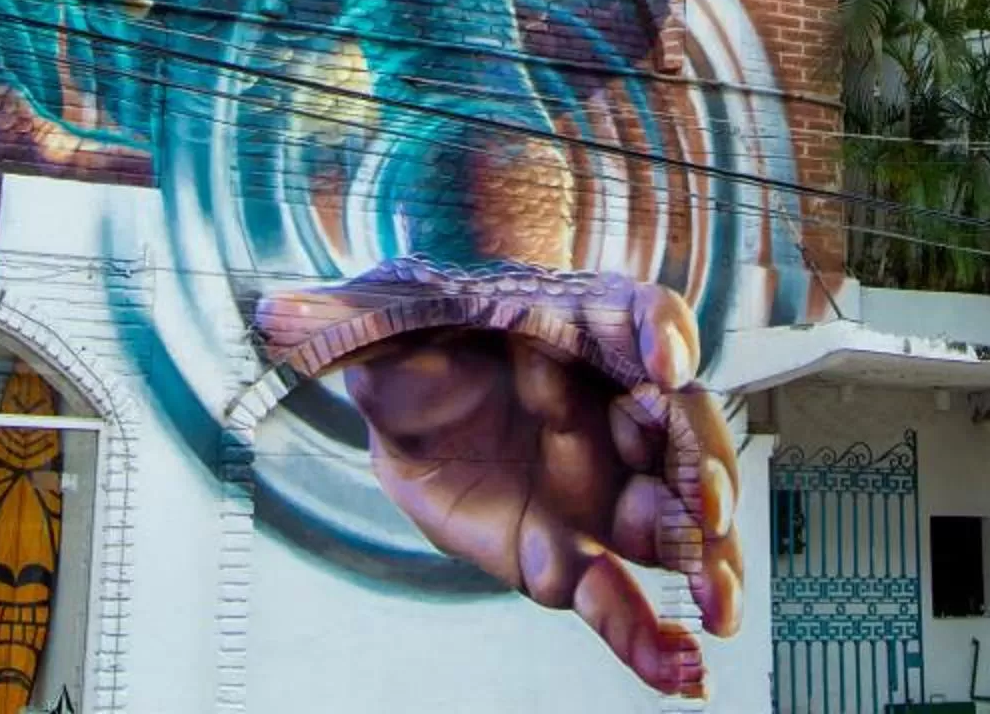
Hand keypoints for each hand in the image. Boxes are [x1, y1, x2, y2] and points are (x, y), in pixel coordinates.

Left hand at [258, 268, 739, 698]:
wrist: (414, 403)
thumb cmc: (421, 340)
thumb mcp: (379, 321)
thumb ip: (339, 321)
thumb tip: (272, 314)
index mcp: (578, 324)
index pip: (635, 314)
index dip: (659, 332)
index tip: (663, 355)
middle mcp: (614, 402)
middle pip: (677, 427)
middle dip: (698, 464)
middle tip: (706, 501)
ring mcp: (604, 483)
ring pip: (667, 520)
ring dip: (703, 559)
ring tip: (717, 605)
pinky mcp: (577, 553)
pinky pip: (622, 599)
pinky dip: (652, 639)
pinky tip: (681, 674)